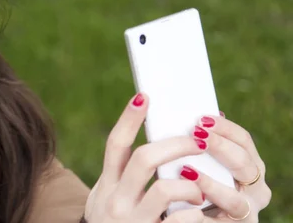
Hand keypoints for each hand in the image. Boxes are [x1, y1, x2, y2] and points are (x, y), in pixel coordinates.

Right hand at [84, 93, 209, 222]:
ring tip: (199, 189)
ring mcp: (133, 221)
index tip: (145, 96)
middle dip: (176, 145)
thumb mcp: (108, 196)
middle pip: (145, 159)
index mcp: (107, 185)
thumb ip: (124, 174)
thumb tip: (155, 140)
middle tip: (197, 139)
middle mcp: (115, 201)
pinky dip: (195, 213)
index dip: (129, 119)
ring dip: (190, 185)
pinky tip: (198, 213)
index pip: (116, 145)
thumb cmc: (115, 222)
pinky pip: (183, 220)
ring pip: (166, 189)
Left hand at [179, 113, 270, 221]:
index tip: (203, 118)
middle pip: (244, 164)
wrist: (195, 220)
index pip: (244, 141)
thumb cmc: (199, 186)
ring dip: (212, 184)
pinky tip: (185, 202)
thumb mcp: (206, 164)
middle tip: (196, 134)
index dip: (226, 128)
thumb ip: (202, 145)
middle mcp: (255, 190)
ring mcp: (245, 213)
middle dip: (221, 147)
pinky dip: (200, 212)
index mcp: (250, 168)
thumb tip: (184, 114)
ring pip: (235, 199)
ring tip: (187, 171)